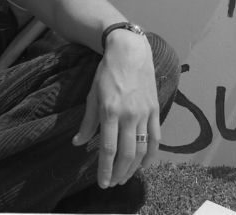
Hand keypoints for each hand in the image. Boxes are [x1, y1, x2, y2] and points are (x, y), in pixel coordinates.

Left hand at [72, 32, 159, 188]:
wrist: (130, 51)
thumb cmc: (108, 72)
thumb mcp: (93, 95)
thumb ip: (88, 121)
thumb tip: (78, 143)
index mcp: (110, 112)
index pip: (108, 149)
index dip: (105, 170)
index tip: (102, 183)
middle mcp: (129, 114)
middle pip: (127, 153)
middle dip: (120, 173)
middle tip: (114, 183)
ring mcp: (144, 112)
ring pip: (142, 147)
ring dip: (134, 167)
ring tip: (126, 176)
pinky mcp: (155, 108)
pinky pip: (156, 135)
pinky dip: (152, 152)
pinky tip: (146, 162)